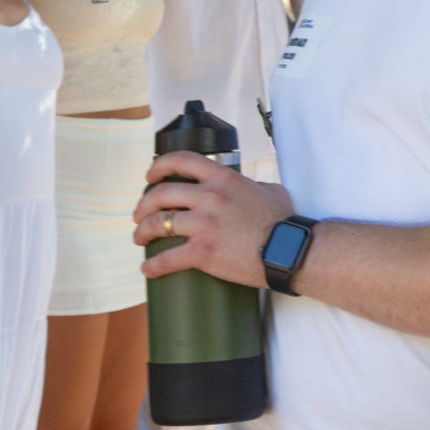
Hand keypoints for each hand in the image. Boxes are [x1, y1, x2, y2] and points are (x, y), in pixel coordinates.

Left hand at [135, 152, 291, 286]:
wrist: (290, 250)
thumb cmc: (284, 223)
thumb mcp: (269, 190)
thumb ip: (251, 184)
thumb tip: (248, 187)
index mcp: (223, 178)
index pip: (181, 160)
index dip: (158, 166)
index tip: (150, 177)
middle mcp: (209, 197)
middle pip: (161, 194)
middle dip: (143, 205)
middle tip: (140, 215)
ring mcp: (204, 224)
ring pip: (157, 224)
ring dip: (142, 232)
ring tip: (139, 238)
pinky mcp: (203, 252)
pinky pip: (167, 258)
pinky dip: (153, 265)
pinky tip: (147, 269)